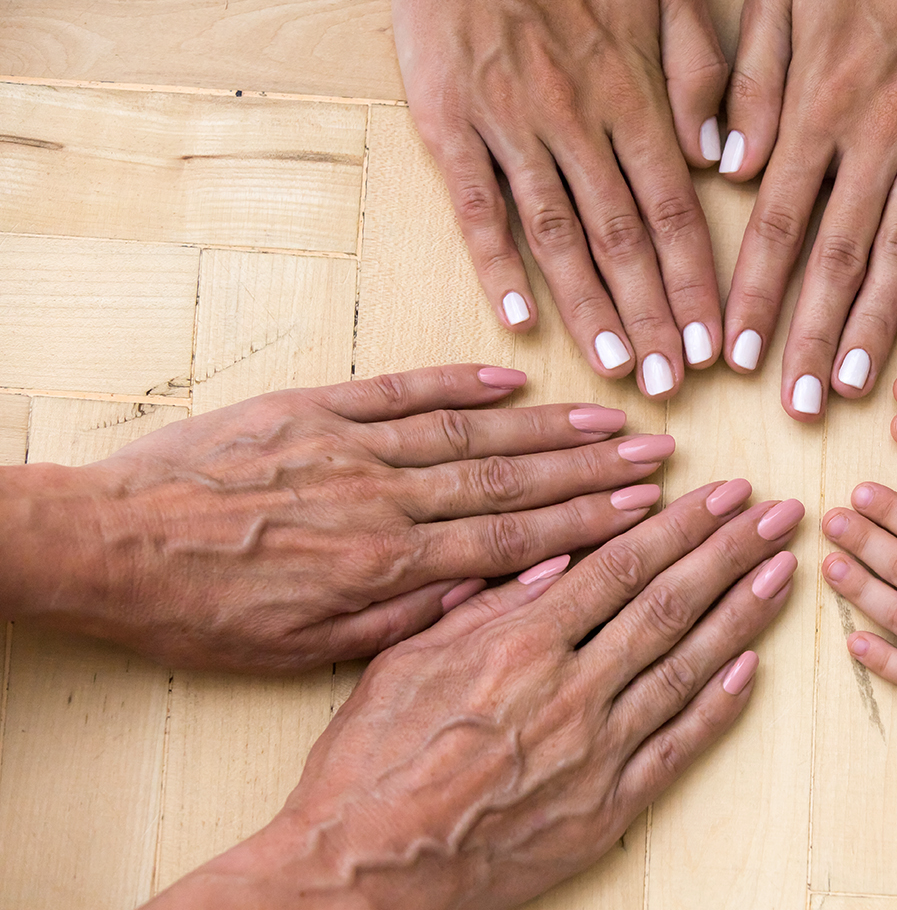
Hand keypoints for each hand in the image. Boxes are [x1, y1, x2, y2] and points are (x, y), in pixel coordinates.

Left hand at [1, 364, 676, 671]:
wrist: (110, 547)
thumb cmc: (203, 611)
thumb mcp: (301, 649)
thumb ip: (400, 618)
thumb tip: (487, 590)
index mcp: (383, 565)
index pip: (510, 539)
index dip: (586, 522)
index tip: (642, 507)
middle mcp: (382, 497)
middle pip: (508, 479)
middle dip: (590, 468)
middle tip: (655, 452)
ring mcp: (350, 445)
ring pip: (468, 432)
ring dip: (544, 425)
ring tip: (607, 416)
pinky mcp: (314, 408)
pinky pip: (401, 391)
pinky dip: (458, 382)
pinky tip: (510, 377)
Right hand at [149, 482, 802, 909]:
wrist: (366, 870)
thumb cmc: (371, 762)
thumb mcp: (407, 659)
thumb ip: (484, 605)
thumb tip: (551, 560)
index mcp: (520, 646)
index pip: (622, 567)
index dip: (681, 525)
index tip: (722, 494)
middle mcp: (570, 691)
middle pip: (670, 605)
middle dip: (730, 552)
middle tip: (778, 514)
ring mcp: (597, 752)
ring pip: (688, 666)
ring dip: (743, 613)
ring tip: (783, 570)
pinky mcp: (608, 807)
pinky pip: (679, 746)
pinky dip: (720, 703)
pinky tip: (753, 664)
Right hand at [392, 0, 727, 397]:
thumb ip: (705, 72)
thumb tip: (720, 158)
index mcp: (635, 96)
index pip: (676, 213)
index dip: (698, 285)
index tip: (716, 345)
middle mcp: (578, 122)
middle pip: (624, 241)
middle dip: (652, 320)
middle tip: (671, 387)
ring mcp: (511, 126)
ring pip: (558, 235)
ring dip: (588, 309)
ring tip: (613, 368)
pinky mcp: (450, 122)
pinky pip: (478, 204)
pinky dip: (496, 265)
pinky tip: (517, 320)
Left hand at [718, 0, 896, 418]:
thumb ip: (749, 85)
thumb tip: (728, 168)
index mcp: (815, 107)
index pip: (775, 225)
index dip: (752, 297)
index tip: (732, 355)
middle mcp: (874, 139)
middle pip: (834, 259)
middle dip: (811, 339)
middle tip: (795, 404)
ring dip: (874, 328)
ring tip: (855, 389)